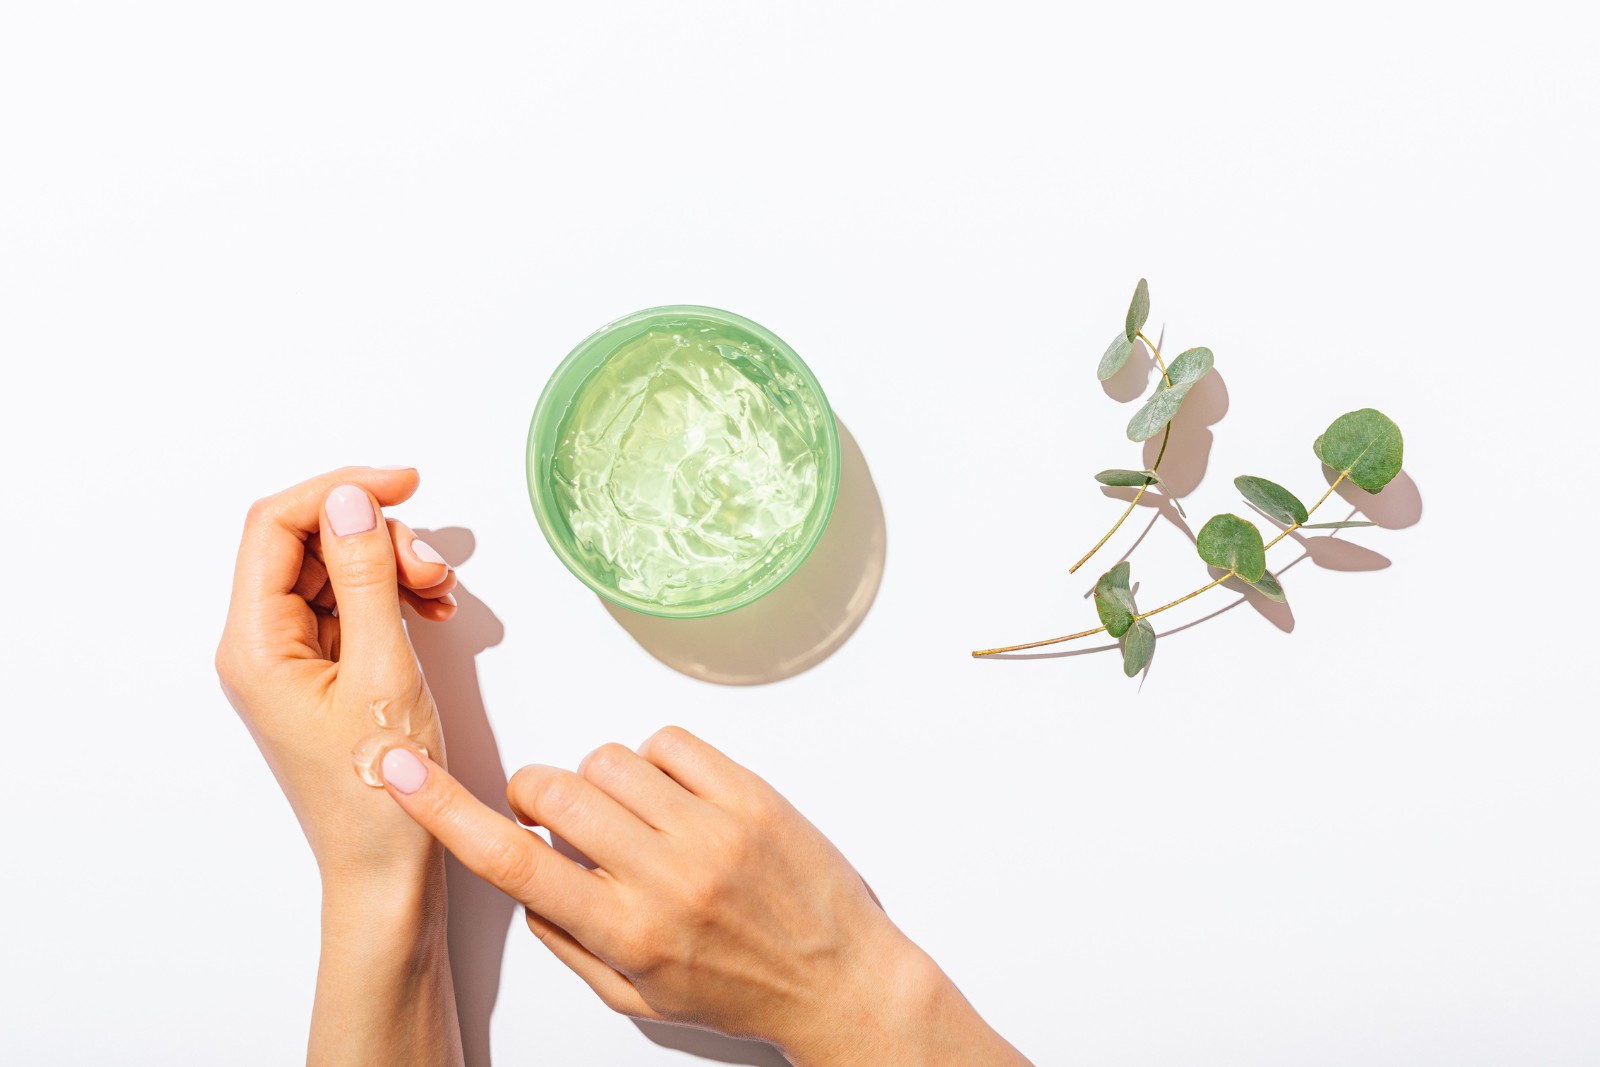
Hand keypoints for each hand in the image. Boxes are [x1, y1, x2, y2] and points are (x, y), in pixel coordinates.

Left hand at [214, 465, 457, 881]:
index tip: (404, 482)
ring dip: (393, 565)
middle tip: (434, 570)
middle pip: (310, 543)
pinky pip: (353, 604)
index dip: (339, 490)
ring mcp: (293, 658)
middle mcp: (262, 644)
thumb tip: (351, 500)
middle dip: (378, 537)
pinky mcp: (324, 671)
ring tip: (440, 595)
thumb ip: (366, 577)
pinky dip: (395, 595)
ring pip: (337, 570)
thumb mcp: (382, 670)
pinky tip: (432, 612)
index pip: (277, 527)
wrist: (386, 868)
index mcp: (255, 644)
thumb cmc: (381, 791)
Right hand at [377, 727, 1030, 1065]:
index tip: (398, 771)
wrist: (839, 980)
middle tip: (563, 818)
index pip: (510, 862)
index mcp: (624, 932)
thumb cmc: (737, 991)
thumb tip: (520, 873)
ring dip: (603, 782)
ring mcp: (711, 830)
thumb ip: (566, 937)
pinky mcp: (751, 795)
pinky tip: (677, 799)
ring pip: (608, 760)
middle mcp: (663, 876)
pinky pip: (668, 742)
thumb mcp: (635, 995)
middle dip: (539, 795)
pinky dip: (657, 761)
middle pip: (554, 792)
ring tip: (640, 820)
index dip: (443, 812)